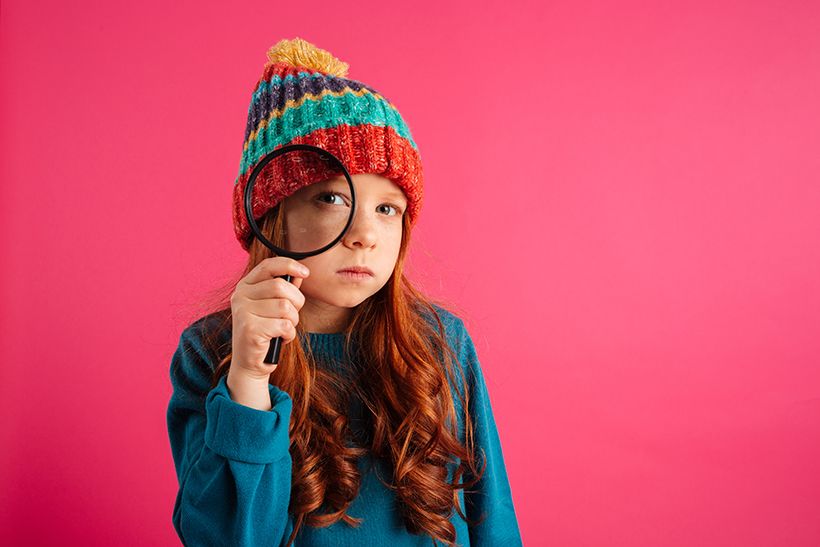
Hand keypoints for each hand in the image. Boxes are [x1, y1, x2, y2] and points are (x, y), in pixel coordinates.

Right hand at [229, 256, 309, 379]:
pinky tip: (281, 339)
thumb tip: (300, 273)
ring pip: (285, 306)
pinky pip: (284, 325)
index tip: (305, 272)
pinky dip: (289, 334)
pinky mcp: (249, 329)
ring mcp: (242, 312)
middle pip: (281, 286)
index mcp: (245, 286)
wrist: (250, 363)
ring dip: (293, 321)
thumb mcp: (273, 307)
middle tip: (291, 316)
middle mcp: (240, 296)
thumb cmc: (265, 332)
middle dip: (296, 301)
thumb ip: (285, 289)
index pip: (268, 266)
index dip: (289, 265)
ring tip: (284, 329)